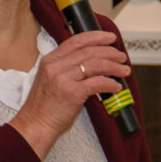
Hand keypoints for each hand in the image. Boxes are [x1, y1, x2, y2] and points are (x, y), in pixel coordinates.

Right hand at [9, 30, 130, 158]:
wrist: (36, 124)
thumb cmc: (45, 106)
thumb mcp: (51, 79)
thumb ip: (67, 67)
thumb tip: (93, 62)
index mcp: (50, 60)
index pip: (76, 41)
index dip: (96, 37)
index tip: (109, 38)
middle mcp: (55, 67)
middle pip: (89, 51)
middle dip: (110, 52)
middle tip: (121, 57)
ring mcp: (63, 79)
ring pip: (95, 65)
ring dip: (114, 67)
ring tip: (124, 71)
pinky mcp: (72, 93)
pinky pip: (97, 83)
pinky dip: (110, 83)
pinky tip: (116, 87)